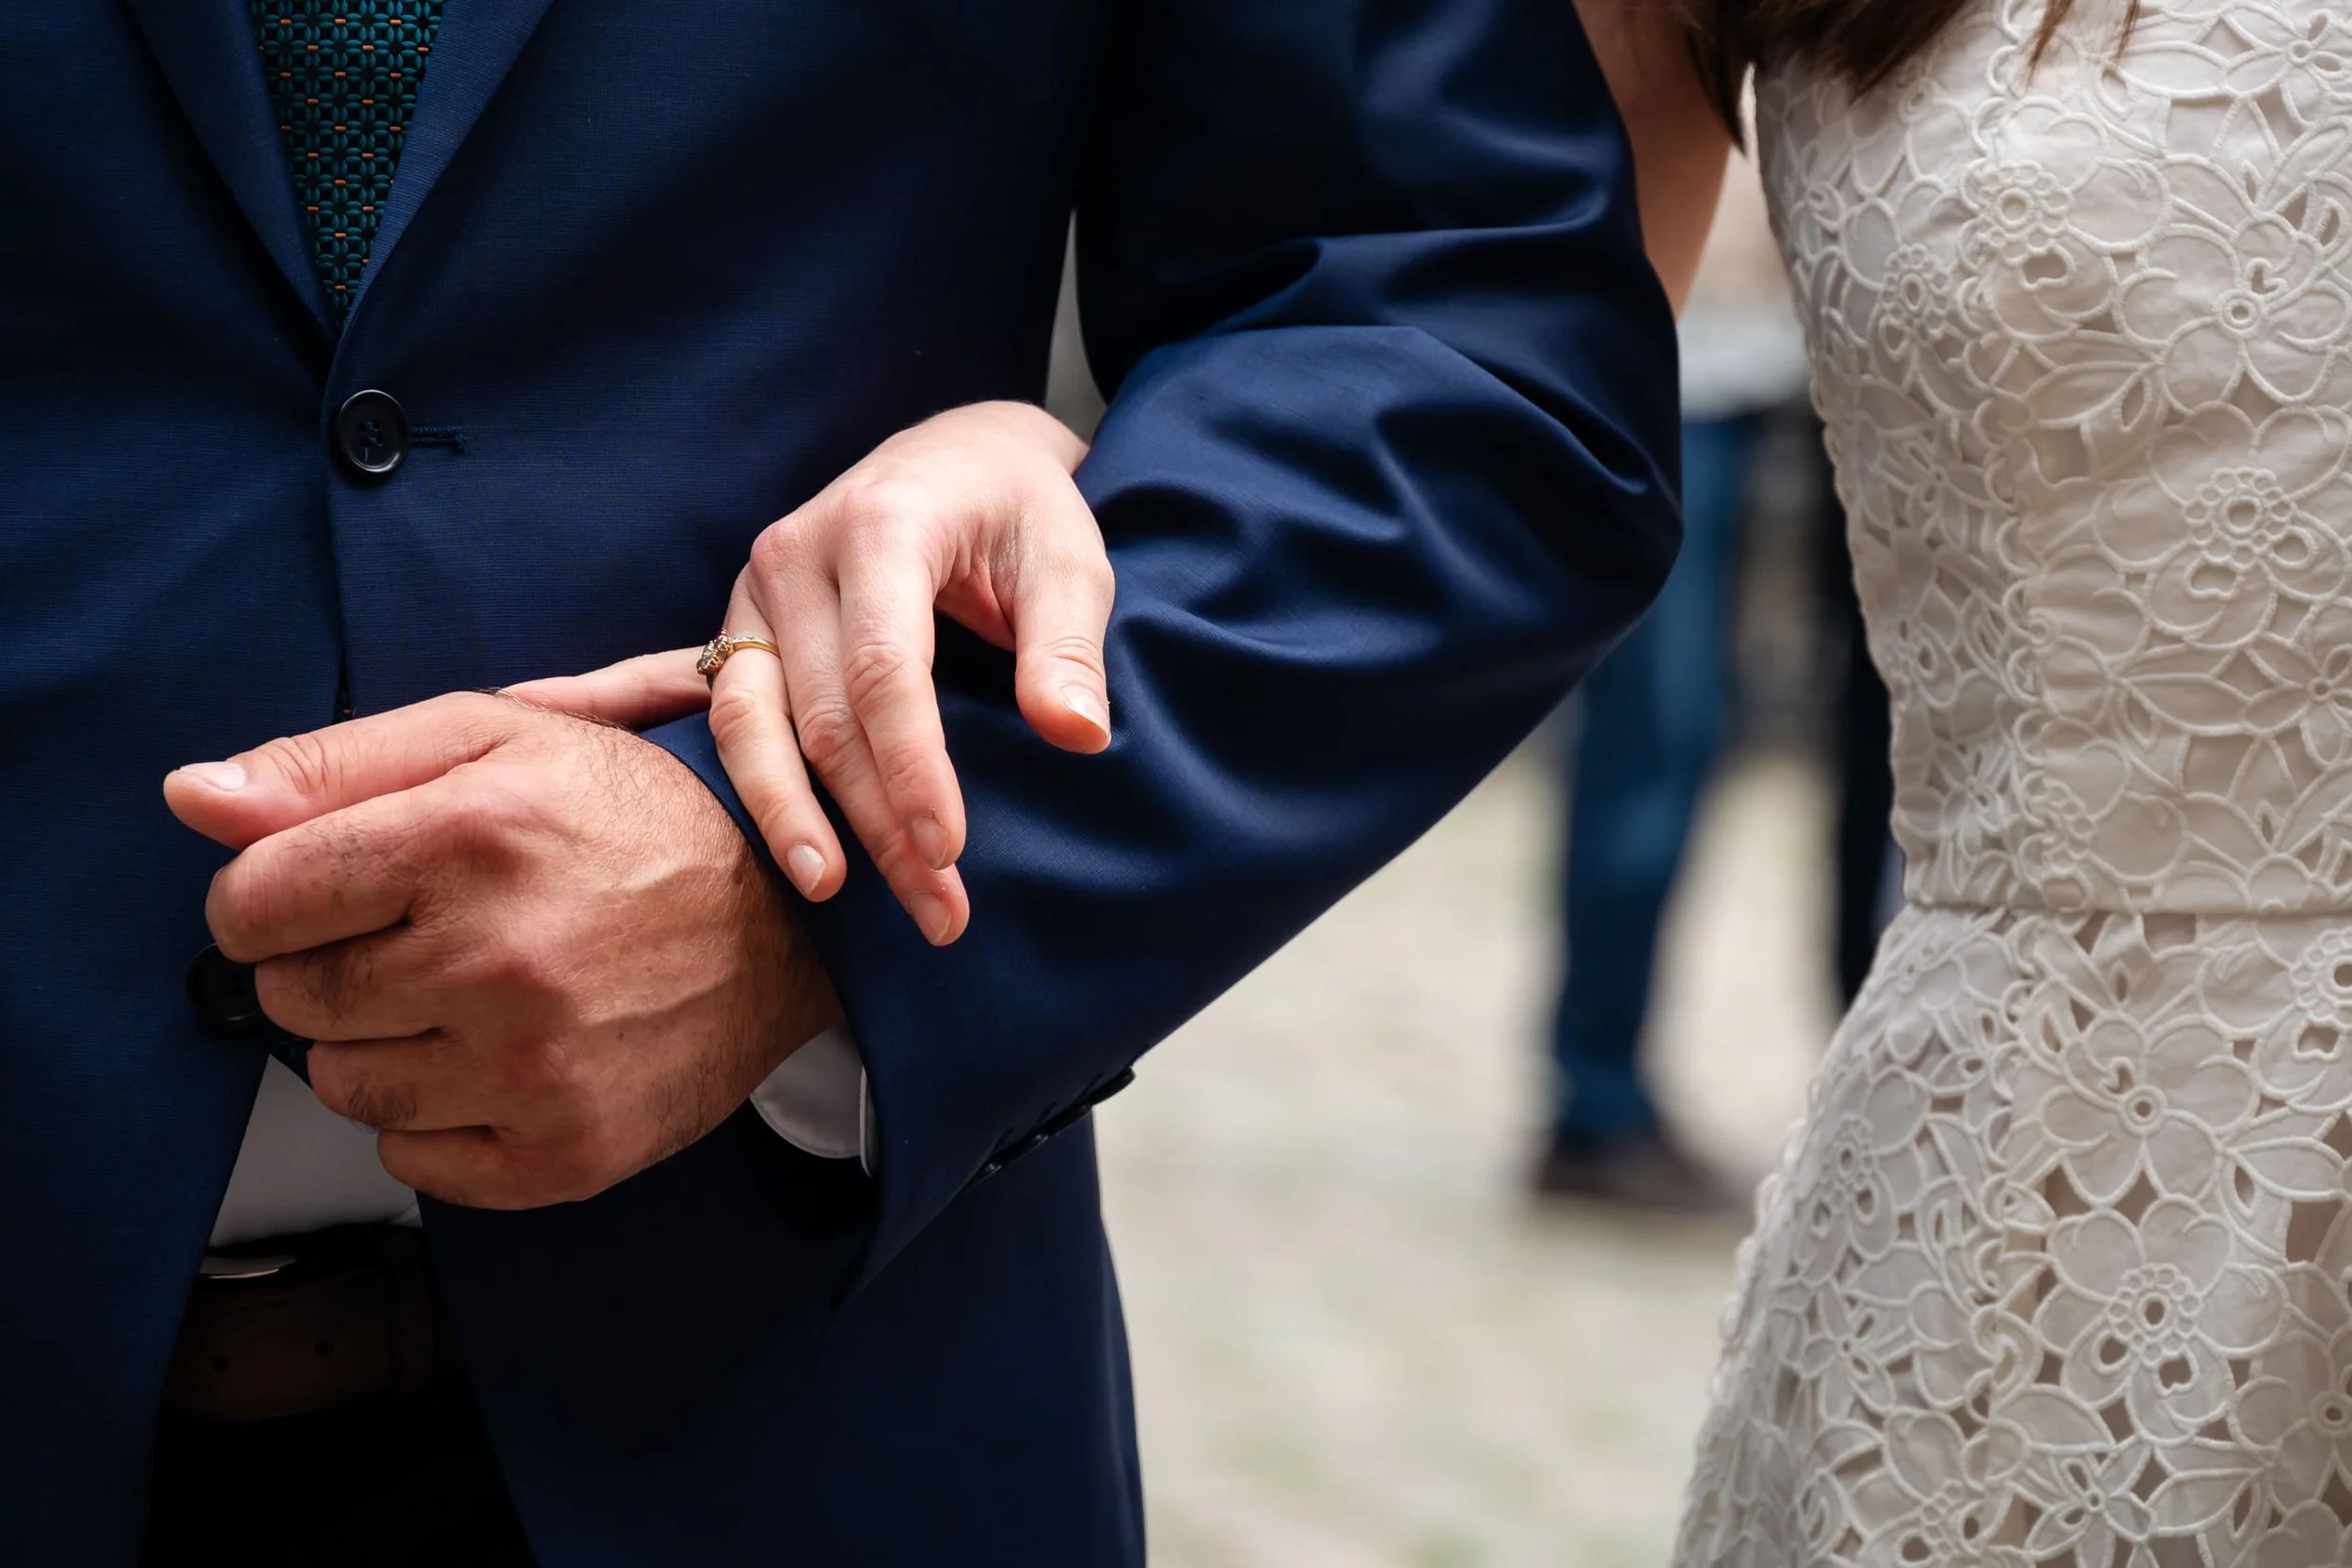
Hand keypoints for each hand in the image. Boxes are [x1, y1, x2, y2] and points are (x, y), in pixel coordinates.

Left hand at [164, 694, 841, 1208]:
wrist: (790, 927)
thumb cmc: (632, 821)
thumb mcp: (495, 739)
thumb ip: (333, 764)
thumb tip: (191, 799)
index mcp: (473, 837)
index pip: (253, 902)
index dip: (276, 894)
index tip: (336, 888)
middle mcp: (501, 959)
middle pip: (292, 999)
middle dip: (336, 964)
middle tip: (430, 935)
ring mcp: (535, 1069)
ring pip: (344, 1085)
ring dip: (383, 1041)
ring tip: (471, 995)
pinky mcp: (563, 1153)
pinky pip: (411, 1159)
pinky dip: (437, 1115)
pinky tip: (501, 1058)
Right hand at [508, 400, 1114, 946]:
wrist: (957, 457)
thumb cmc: (1020, 511)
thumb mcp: (1069, 558)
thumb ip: (1069, 644)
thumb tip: (1079, 735)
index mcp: (882, 523)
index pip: (885, 669)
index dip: (913, 769)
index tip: (951, 851)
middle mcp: (797, 553)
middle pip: (823, 715)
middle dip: (876, 823)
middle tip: (938, 912)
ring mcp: (755, 588)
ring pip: (751, 723)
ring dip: (793, 820)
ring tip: (832, 893)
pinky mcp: (741, 624)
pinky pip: (730, 716)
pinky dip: (760, 787)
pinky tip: (792, 848)